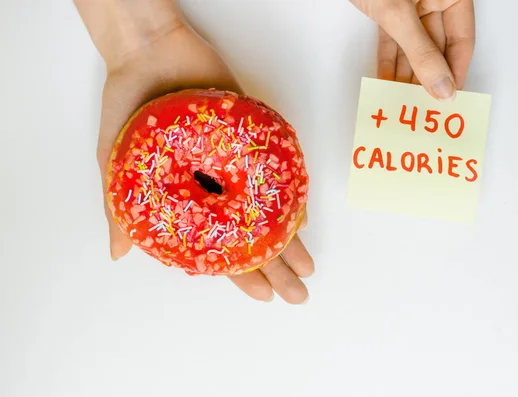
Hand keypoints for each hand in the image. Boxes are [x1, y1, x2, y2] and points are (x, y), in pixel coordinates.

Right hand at [75, 0, 313, 303]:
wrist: (149, 54)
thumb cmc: (128, 108)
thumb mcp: (115, 164)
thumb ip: (121, 210)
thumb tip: (117, 254)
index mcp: (190, 200)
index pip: (221, 248)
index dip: (243, 275)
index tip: (265, 295)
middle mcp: (219, 187)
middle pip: (252, 235)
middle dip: (275, 266)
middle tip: (299, 293)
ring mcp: (237, 164)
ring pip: (269, 209)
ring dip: (289, 238)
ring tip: (308, 265)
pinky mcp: (252, 137)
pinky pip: (277, 170)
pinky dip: (291, 194)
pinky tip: (303, 218)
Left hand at [350, 0, 474, 99]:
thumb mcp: (399, 13)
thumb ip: (421, 52)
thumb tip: (443, 88)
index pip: (462, 41)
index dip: (454, 73)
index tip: (446, 102)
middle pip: (437, 46)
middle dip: (428, 78)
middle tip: (421, 108)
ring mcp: (411, 3)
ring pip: (414, 45)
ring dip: (406, 72)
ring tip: (401, 101)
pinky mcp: (388, 6)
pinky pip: (393, 38)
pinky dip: (389, 58)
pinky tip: (385, 80)